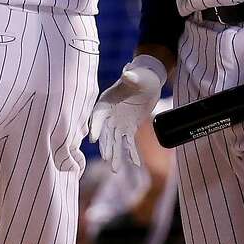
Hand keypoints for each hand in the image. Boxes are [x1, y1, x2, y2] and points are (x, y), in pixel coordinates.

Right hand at [89, 55, 166, 171]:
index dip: (95, 127)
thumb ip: (131, 78)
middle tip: (106, 159)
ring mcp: (118, 123)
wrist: (149, 81)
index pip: (98, 115)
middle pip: (105, 132)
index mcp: (106, 101)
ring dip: (115, 155)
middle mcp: (109, 115)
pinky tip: (135, 164)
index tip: (94, 139)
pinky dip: (131, 153)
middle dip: (105, 146)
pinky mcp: (129, 128)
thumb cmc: (141, 76)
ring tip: (114, 169)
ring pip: (115, 141)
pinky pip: (128, 143)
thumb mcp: (137, 77)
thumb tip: (127, 74)